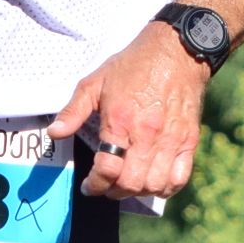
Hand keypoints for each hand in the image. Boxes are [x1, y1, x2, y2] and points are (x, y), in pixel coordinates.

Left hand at [48, 21, 207, 201]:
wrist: (177, 50)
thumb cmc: (134, 65)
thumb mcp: (95, 82)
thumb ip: (73, 110)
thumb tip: (54, 133)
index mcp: (120, 120)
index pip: (107, 169)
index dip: (94, 184)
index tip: (89, 186)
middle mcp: (146, 134)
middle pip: (130, 183)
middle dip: (113, 192)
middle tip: (106, 187)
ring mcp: (170, 139)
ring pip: (154, 185)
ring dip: (137, 192)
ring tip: (128, 184)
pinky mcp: (188, 140)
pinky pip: (179, 178)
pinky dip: (165, 188)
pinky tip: (153, 182)